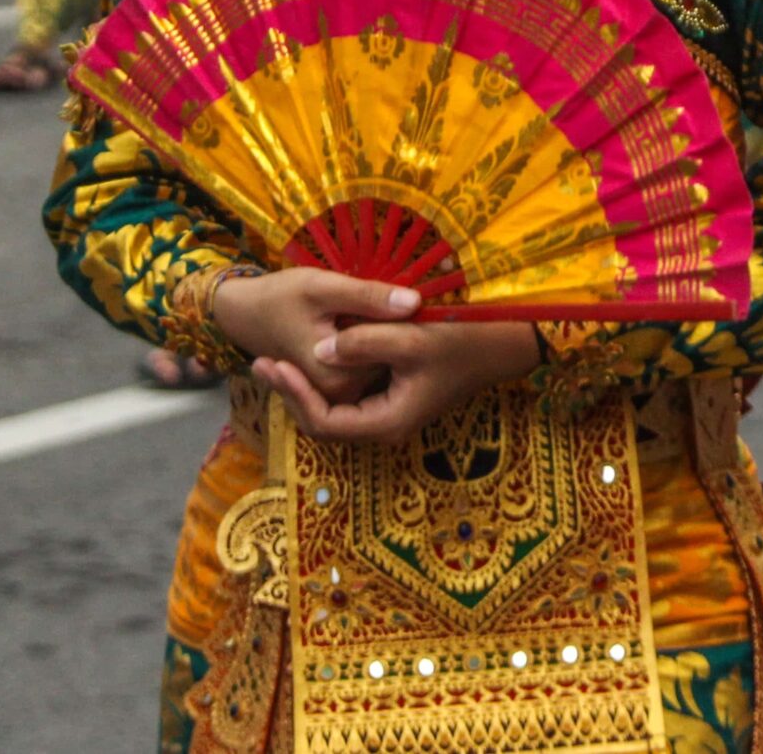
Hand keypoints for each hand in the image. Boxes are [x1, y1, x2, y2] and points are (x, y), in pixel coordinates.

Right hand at [210, 269, 420, 407]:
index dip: (401, 324)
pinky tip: (357, 318)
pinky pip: (364, 362)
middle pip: (386, 360)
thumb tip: (416, 302)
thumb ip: (367, 297)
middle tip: (383, 303)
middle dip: (390, 332)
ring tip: (363, 308)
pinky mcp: (334, 383)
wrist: (243, 313)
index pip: (395, 351)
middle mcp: (339, 394)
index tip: (405, 299)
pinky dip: (367, 344)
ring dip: (380, 336)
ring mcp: (336, 392)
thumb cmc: (278, 297)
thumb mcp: (322, 288)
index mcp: (339, 379)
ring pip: (377, 361)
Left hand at [264, 317, 543, 445]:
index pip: (324, 422)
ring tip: (276, 358)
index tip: (276, 363)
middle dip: (290, 392)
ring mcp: (388, 414)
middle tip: (261, 361)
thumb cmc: (461, 341)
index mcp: (387, 422)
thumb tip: (318, 351)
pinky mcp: (391, 398)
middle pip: (322, 421)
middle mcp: (385, 426)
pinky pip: (347, 398)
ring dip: (304, 387)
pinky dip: (324, 381)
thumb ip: (363, 343)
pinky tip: (311, 355)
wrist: (500, 344)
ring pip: (333, 410)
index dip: (295, 395)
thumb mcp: (411, 337)